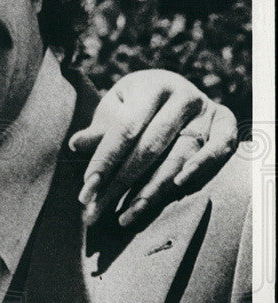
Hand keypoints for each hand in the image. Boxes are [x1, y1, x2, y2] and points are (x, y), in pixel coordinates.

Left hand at [69, 69, 238, 226]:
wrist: (174, 89)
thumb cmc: (137, 104)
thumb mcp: (116, 108)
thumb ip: (101, 129)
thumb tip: (76, 144)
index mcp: (151, 87)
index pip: (125, 129)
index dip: (104, 162)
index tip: (86, 191)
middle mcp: (182, 97)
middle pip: (150, 148)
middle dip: (120, 184)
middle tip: (96, 212)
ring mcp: (206, 110)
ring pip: (180, 156)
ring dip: (152, 190)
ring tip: (126, 216)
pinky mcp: (225, 123)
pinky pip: (221, 148)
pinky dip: (202, 165)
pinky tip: (178, 186)